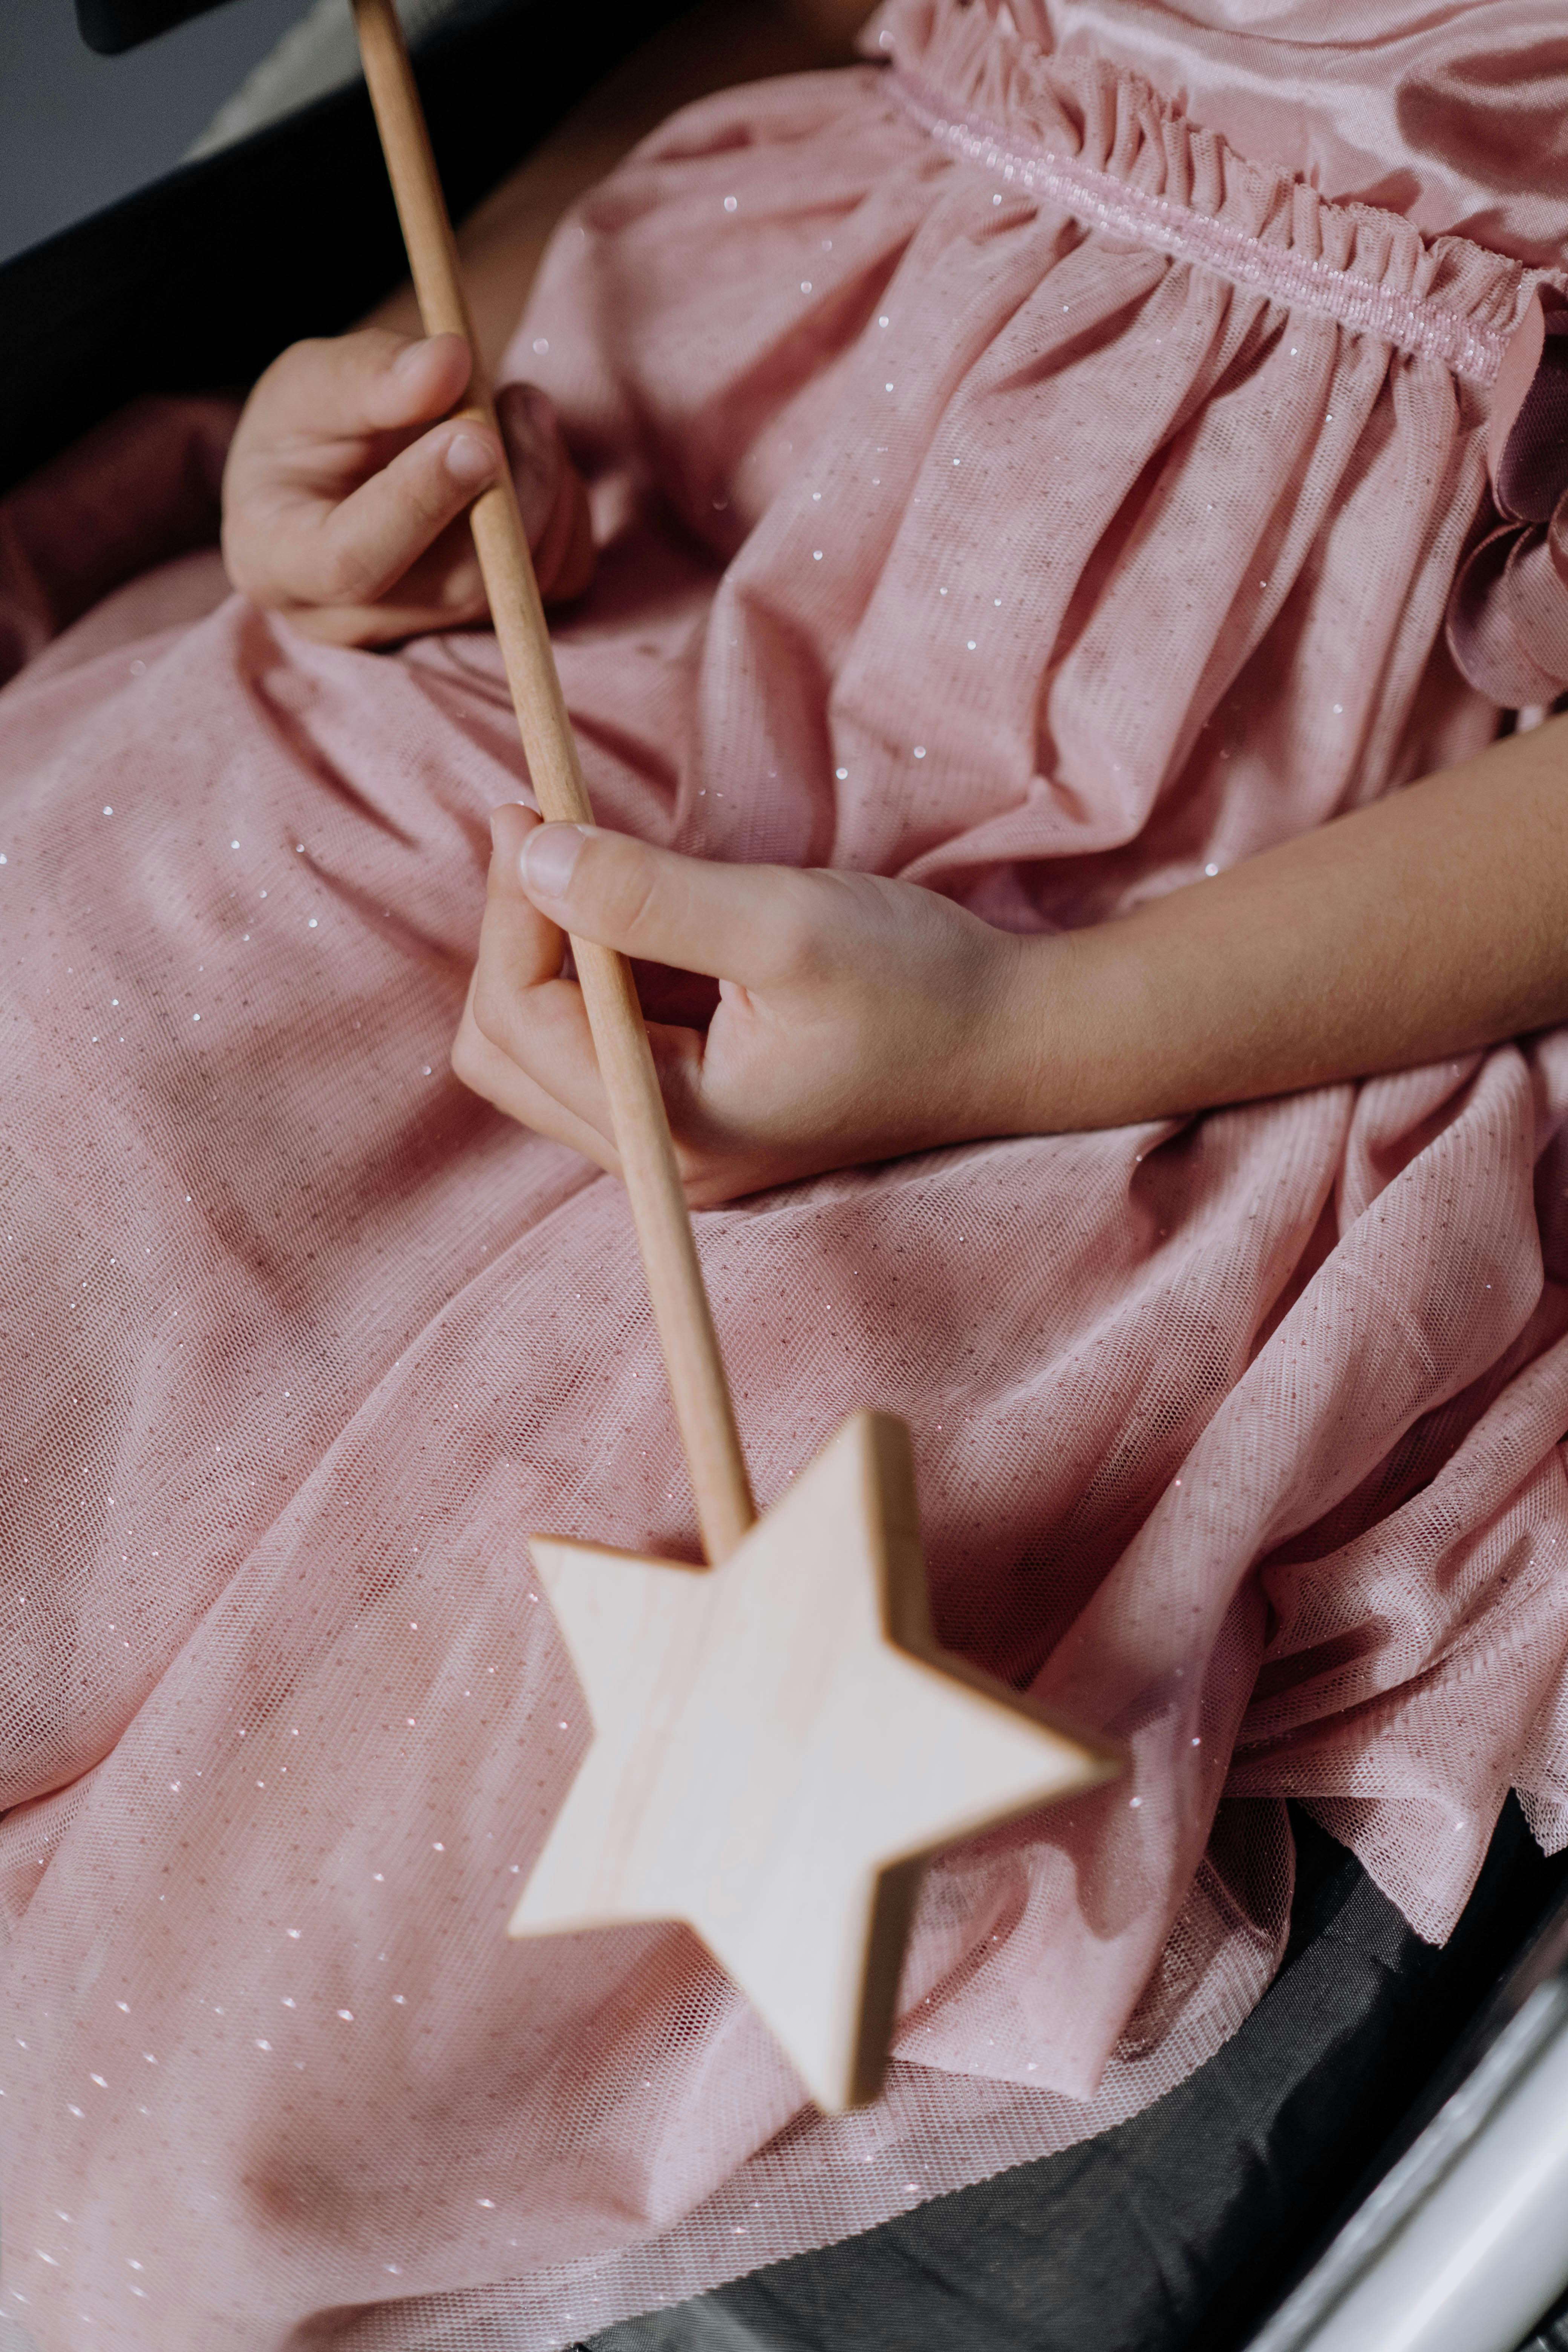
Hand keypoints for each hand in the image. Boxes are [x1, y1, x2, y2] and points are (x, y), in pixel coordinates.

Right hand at [221, 329, 591, 645]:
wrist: (348, 470)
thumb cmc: (308, 429)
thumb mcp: (310, 382)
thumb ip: (368, 373)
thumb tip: (446, 364)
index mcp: (279, 562)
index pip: (351, 560)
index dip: (419, 501)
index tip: (473, 435)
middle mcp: (351, 622)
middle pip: (456, 584)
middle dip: (511, 486)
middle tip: (522, 399)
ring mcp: (425, 634)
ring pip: (519, 584)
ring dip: (544, 485)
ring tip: (521, 410)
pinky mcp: (492, 626)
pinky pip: (559, 578)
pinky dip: (564, 510)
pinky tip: (533, 460)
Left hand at [451, 807, 1034, 1204]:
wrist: (1013, 1042)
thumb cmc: (920, 986)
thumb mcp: (786, 924)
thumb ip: (650, 896)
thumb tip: (530, 857)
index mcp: (674, 1129)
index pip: (521, 1019)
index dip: (509, 909)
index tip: (529, 810)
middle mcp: (659, 1159)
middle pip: (503, 1051)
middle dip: (510, 937)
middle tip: (544, 835)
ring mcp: (675, 1144)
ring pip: (538, 1050)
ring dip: (545, 952)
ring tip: (586, 866)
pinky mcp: (696, 1113)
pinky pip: (595, 1046)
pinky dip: (589, 973)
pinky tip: (631, 913)